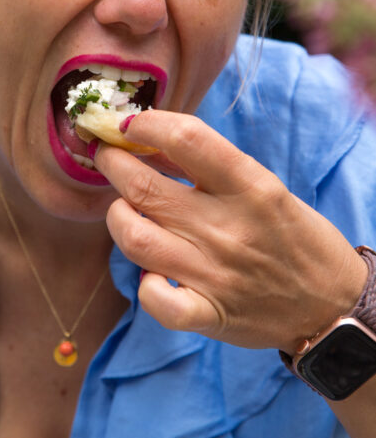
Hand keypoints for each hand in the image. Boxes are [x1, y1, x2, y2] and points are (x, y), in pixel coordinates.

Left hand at [95, 110, 366, 352]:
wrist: (331, 304)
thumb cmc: (291, 235)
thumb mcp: (265, 186)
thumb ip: (210, 167)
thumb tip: (148, 141)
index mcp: (251, 186)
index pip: (187, 138)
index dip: (145, 123)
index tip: (127, 122)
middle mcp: (228, 227)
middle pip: (144, 186)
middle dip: (112, 162)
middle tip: (106, 154)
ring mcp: (215, 273)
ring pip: (135, 238)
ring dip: (117, 216)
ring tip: (122, 208)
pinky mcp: (209, 314)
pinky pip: (156, 301)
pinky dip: (143, 285)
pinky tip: (149, 273)